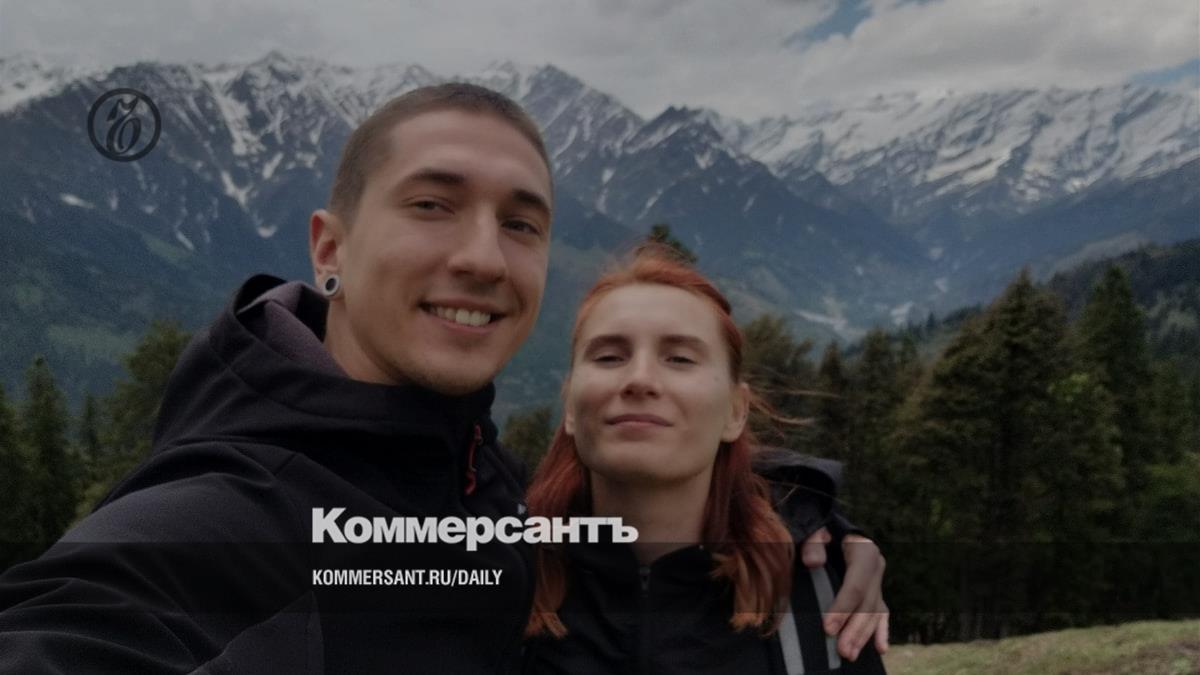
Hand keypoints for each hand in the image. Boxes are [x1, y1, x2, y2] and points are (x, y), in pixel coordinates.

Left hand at [797, 529, 888, 660]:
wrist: (835, 524)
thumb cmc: (822, 526)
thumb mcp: (816, 529)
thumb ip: (814, 543)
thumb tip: (813, 563)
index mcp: (865, 551)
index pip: (855, 586)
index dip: (842, 608)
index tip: (827, 628)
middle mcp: (877, 567)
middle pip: (867, 604)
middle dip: (854, 629)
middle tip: (841, 650)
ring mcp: (878, 580)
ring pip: (875, 612)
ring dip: (863, 636)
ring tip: (849, 654)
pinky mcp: (876, 589)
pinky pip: (882, 613)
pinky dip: (881, 631)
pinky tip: (880, 649)